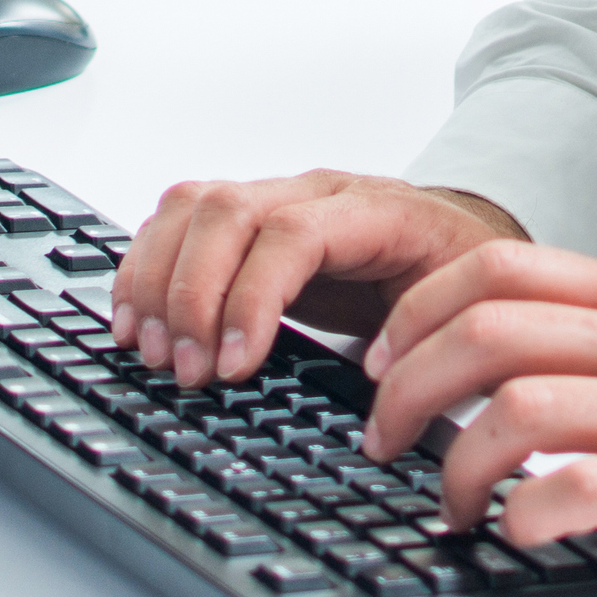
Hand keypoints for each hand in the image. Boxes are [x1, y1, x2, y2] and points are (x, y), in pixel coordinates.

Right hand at [109, 170, 522, 388]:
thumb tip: (380, 404)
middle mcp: (316, 192)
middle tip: (187, 371)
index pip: (293, 235)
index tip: (232, 367)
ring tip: (154, 351)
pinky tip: (137, 318)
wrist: (459, 239)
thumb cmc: (458, 277)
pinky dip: (147, 267)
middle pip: (227, 211)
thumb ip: (421, 347)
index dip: (251, 299)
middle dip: (193, 296)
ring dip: (160, 281)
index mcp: (376, 212)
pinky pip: (178, 220)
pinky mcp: (247, 218)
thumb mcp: (458, 311)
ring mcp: (276, 197)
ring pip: (193, 207)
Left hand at [361, 243, 596, 596]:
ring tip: (449, 503)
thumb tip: (468, 345)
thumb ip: (585, 332)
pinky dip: (527, 512)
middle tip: (384, 437)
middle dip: (409, 387)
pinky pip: (584, 489)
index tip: (380, 361)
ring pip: (521, 406)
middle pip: (489, 331)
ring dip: (458, 463)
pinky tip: (517, 529)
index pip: (497, 267)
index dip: (416, 311)